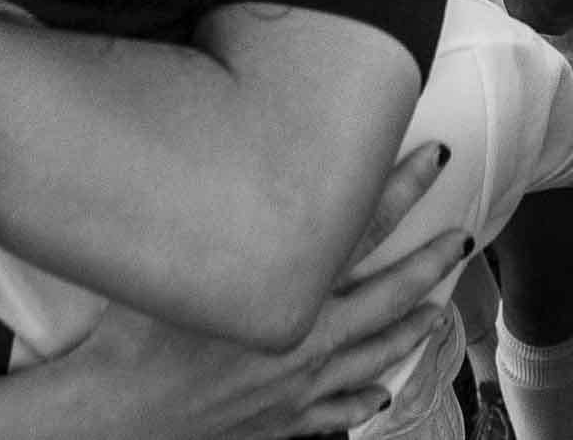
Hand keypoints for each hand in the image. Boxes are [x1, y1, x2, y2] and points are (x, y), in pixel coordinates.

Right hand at [55, 143, 467, 439]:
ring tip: (438, 311)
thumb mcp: (175, 261)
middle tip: (463, 239)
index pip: (359, 224)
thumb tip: (231, 163)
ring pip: (375, 355)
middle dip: (430, 261)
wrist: (109, 420)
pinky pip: (336, 412)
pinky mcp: (281, 423)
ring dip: (410, 330)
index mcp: (284, 290)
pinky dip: (362, 401)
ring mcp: (298, 387)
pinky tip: (381, 395)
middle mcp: (305, 338)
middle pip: (387, 292)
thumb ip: (215, 216)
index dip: (402, 187)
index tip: (435, 159)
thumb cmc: (128, 337)